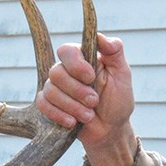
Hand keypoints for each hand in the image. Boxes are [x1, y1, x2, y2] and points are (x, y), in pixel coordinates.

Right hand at [36, 33, 136, 165]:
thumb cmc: (118, 100)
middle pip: (56, 72)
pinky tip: (72, 122)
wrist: (111, 129)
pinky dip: (58, 114)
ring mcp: (56, 88)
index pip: (67, 50)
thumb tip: (99, 35)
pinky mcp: (50, 105)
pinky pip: (43, 104)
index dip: (76, 64)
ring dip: (72, 106)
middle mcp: (66, 71)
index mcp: (83, 58)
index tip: (90, 77)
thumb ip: (114, 51)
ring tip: (89, 116)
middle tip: (94, 102)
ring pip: (50, 90)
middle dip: (77, 91)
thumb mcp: (122, 74)